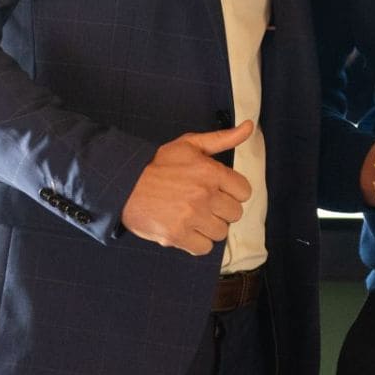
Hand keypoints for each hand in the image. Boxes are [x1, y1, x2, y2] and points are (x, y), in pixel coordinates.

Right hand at [121, 121, 254, 255]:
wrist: (125, 184)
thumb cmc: (159, 164)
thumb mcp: (190, 144)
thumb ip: (223, 138)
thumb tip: (249, 126)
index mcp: (211, 172)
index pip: (244, 192)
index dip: (233, 192)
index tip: (219, 191)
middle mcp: (204, 195)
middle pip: (234, 214)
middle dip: (221, 210)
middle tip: (204, 204)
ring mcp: (191, 217)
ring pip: (221, 232)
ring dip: (209, 227)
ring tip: (194, 217)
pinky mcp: (177, 236)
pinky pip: (204, 248)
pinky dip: (197, 242)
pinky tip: (186, 230)